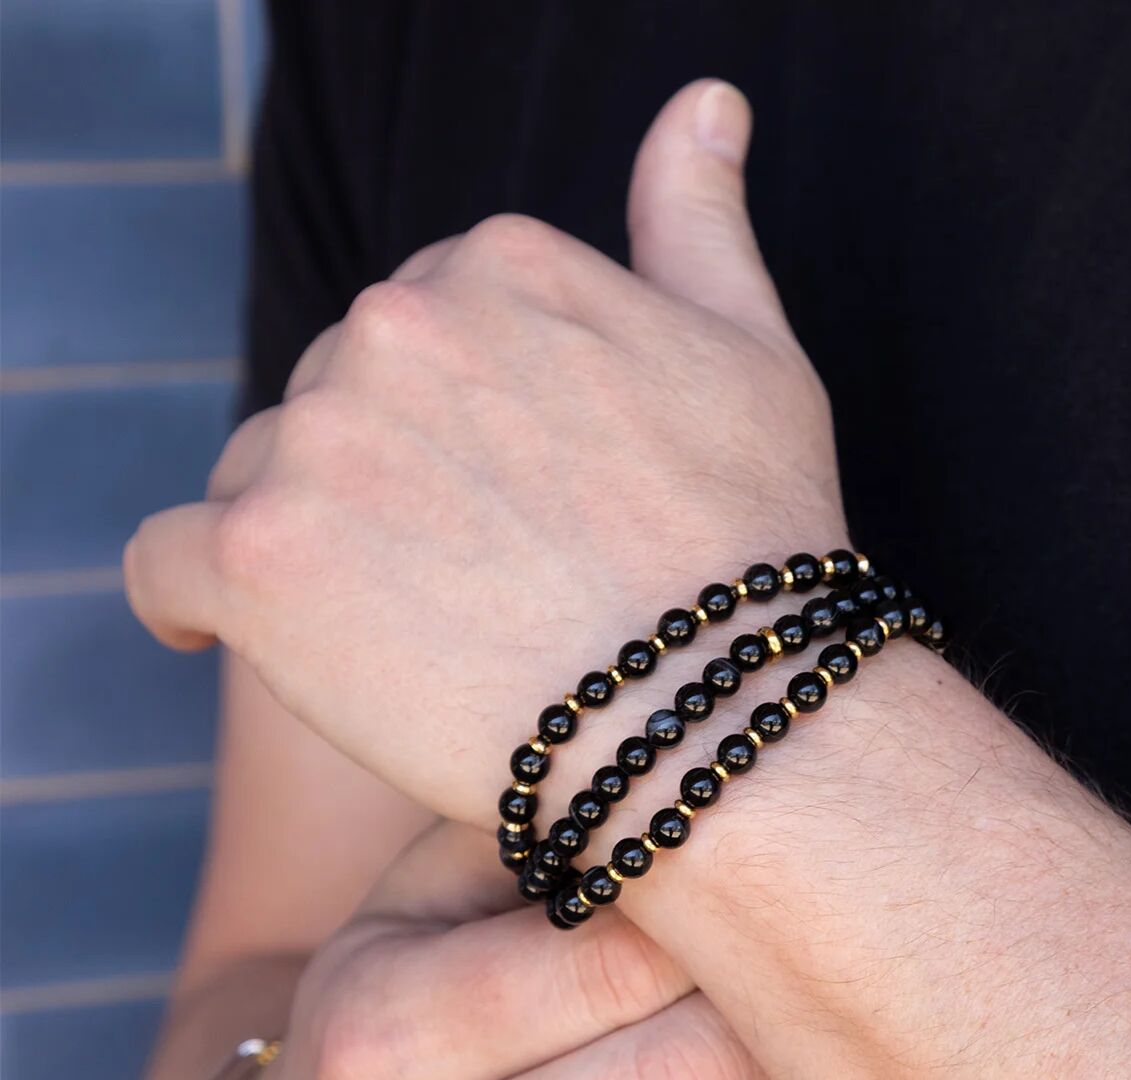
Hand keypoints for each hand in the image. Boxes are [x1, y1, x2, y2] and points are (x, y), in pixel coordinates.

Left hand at [124, 80, 846, 824]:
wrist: (716, 712)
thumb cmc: (749, 545)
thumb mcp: (751, 352)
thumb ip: (699, 220)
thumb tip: (706, 104)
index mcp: (497, 266)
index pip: (422, 335)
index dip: (458, 427)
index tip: (495, 497)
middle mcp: (392, 324)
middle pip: (335, 404)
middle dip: (385, 479)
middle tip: (467, 581)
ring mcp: (318, 440)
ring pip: (260, 479)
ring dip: (310, 542)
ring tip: (403, 629)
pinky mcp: (258, 560)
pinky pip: (167, 565)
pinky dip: (188, 599)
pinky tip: (222, 626)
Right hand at [226, 820, 919, 1079]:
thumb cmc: (384, 1042)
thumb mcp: (399, 917)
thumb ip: (516, 833)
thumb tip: (683, 762)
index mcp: (381, 1039)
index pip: (608, 963)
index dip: (728, 922)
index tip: (793, 883)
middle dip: (789, 1021)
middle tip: (854, 967)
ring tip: (876, 1067)